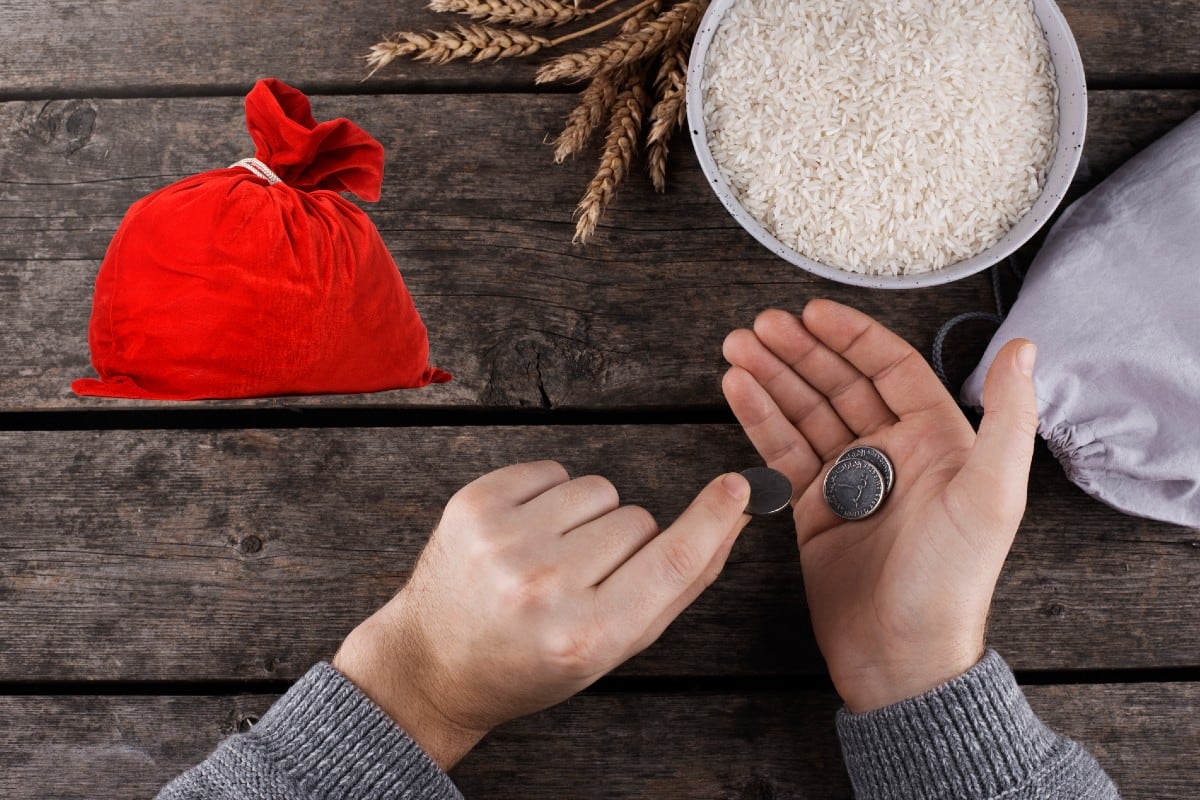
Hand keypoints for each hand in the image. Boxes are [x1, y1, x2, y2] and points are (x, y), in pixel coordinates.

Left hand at [333, 461, 751, 767]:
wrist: (434, 662)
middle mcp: (543, 586)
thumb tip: (733, 518)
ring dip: (588, 517)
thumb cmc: (532, 661)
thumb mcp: (612, 645)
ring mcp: (503, 542)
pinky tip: (526, 534)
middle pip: (638, 520)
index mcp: (585, 635)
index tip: (737, 487)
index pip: (672, 561)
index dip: (713, 520)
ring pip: (599, 490)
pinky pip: (553, 470)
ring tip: (552, 556)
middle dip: (626, 543)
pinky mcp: (474, 504)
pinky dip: (550, 496)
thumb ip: (678, 584)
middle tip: (585, 580)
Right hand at [722, 301, 1037, 711]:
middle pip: (839, 383)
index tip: (810, 313)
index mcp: (937, 440)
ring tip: (736, 348)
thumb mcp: (992, 496)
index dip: (850, 336)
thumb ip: (1009, 417)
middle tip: (758, 326)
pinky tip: (737, 389)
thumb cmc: (951, 581)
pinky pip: (782, 450)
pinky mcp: (813, 507)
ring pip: (804, 411)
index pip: (890, 368)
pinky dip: (758, 417)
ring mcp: (849, 479)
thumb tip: (1025, 346)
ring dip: (771, 377)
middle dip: (798, 351)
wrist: (902, 656)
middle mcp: (892, 453)